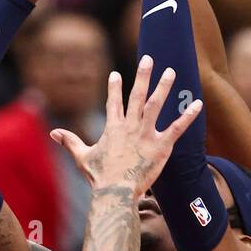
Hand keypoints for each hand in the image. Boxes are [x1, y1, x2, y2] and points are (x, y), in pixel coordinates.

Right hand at [50, 54, 201, 195]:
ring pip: (156, 105)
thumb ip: (70, 141)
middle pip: (137, 96)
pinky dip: (188, 115)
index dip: (114, 88)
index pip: (114, 103)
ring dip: (164, 87)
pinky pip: (177, 128)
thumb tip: (53, 133)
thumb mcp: (82, 157)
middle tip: (148, 59)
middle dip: (142, 76)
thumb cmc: (99, 177)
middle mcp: (130, 126)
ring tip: (171, 71)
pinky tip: (197, 104)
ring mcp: (146, 134)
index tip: (115, 74)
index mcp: (113, 128)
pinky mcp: (161, 146)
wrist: (115, 192)